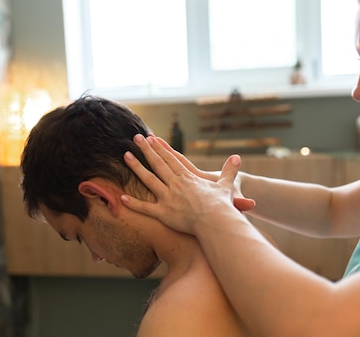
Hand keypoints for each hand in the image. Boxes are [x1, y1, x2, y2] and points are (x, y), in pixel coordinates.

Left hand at [121, 134, 254, 233]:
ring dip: (136, 167)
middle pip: (158, 164)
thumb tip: (238, 157)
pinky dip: (134, 203)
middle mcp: (176, 184)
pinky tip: (122, 197)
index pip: (172, 159)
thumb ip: (230, 171)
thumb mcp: (227, 185)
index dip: (161, 148)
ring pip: (149, 180)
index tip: (152, 138)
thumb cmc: (223, 205)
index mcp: (188, 177)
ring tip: (125, 155)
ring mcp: (168, 198)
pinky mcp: (164, 213)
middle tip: (136, 138)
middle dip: (146, 150)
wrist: (217, 222)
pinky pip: (146, 208)